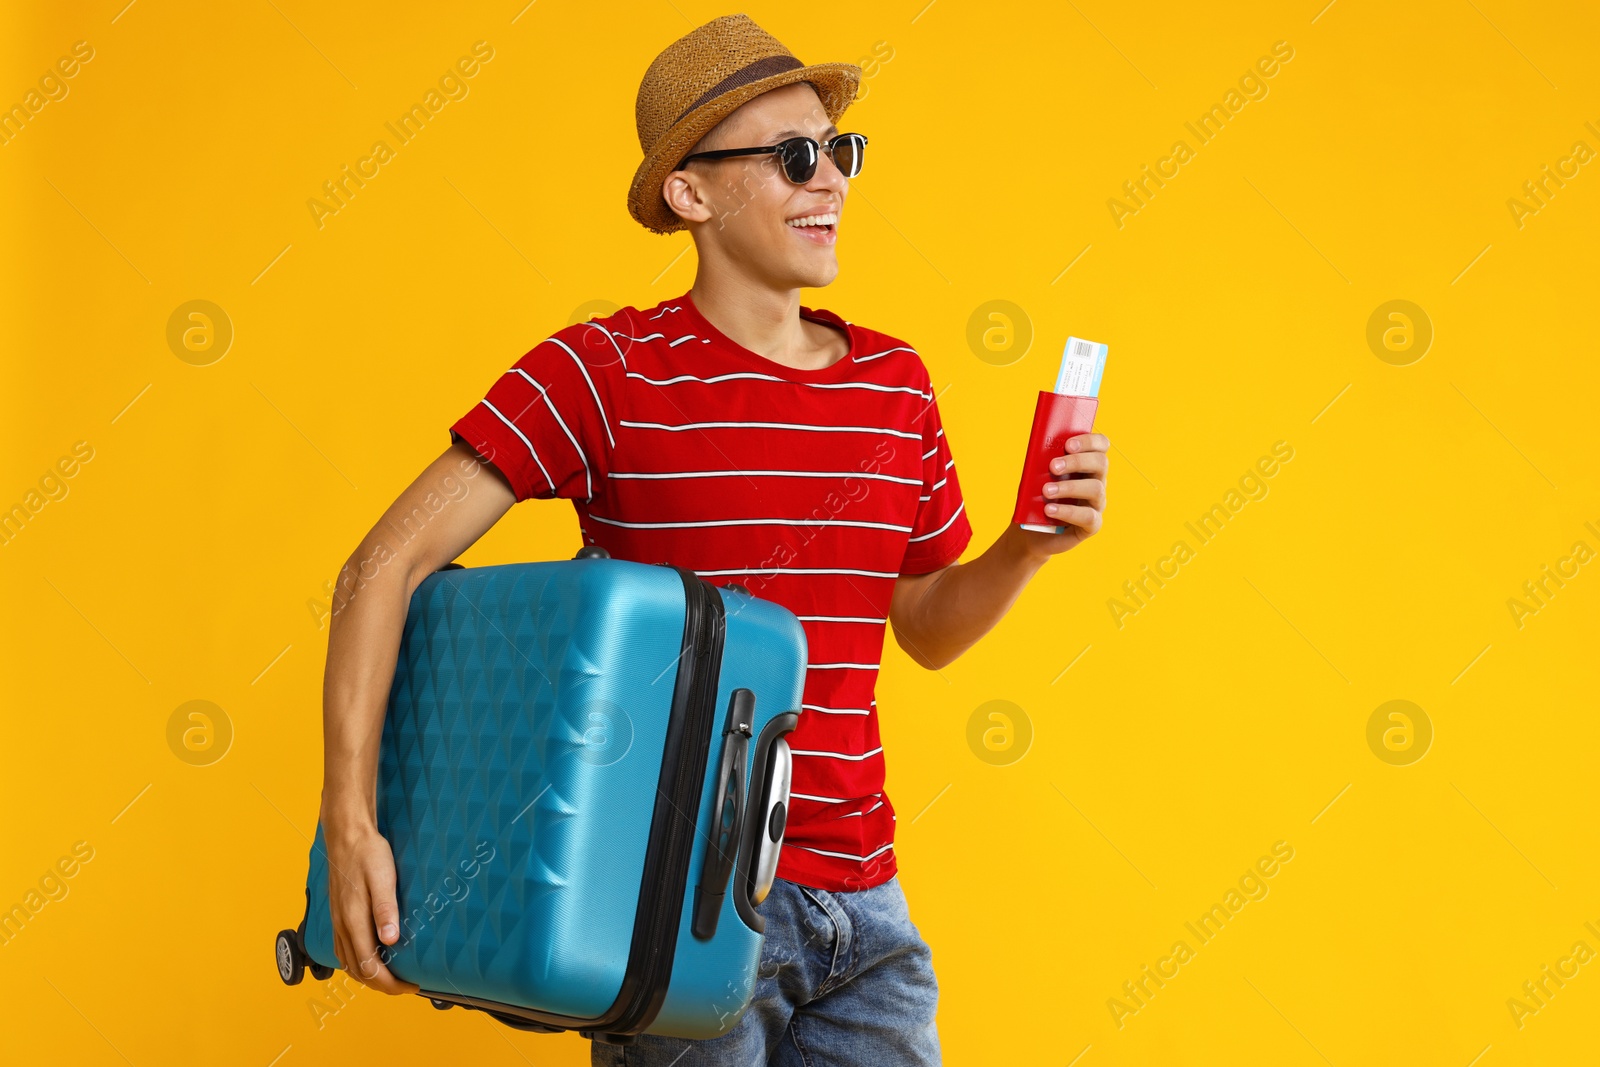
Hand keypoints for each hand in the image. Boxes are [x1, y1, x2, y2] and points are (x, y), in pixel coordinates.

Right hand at [325, 820, 419, 995]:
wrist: (346, 835)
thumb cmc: (368, 854)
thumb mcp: (383, 877)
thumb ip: (386, 910)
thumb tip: (391, 940)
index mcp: (353, 921)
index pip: (370, 967)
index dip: (390, 983)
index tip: (411, 985)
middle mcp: (342, 926)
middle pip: (358, 971)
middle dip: (382, 985)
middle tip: (406, 986)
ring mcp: (337, 922)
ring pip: (348, 964)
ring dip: (368, 977)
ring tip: (391, 977)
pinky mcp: (337, 916)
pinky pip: (343, 951)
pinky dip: (357, 964)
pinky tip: (370, 959)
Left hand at [1019, 432, 1108, 555]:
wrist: (1029, 532)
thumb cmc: (1034, 499)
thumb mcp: (1034, 477)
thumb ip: (1041, 463)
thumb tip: (1040, 450)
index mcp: (1086, 465)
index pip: (1100, 445)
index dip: (1089, 441)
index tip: (1068, 444)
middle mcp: (1096, 481)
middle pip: (1101, 463)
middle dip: (1077, 461)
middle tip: (1053, 466)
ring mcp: (1097, 504)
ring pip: (1095, 488)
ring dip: (1069, 487)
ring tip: (1046, 491)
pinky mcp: (1092, 525)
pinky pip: (1088, 516)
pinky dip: (1067, 511)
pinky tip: (1049, 510)